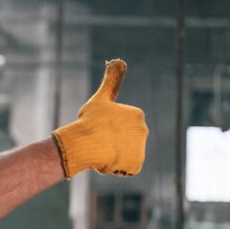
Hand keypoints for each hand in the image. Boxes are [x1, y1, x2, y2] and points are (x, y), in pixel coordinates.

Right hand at [51, 59, 148, 177]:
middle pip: (124, 140)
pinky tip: (106, 161)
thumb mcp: (100, 98)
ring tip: (101, 151)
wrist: (86, 143)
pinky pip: (125, 168)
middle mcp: (144, 130)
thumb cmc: (90, 121)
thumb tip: (117, 60)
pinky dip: (116, 167)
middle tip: (98, 142)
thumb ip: (111, 81)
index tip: (99, 129)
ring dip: (113, 156)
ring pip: (124, 154)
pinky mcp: (136, 164)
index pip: (122, 126)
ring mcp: (141, 148)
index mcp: (137, 115)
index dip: (108, 129)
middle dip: (111, 143)